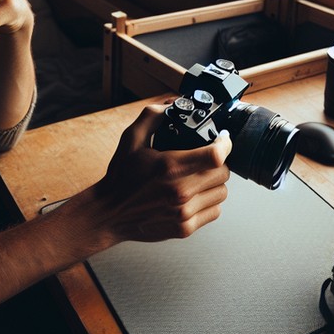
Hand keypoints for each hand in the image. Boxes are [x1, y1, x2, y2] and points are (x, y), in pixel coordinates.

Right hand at [90, 103, 231, 243]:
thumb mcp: (131, 139)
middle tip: (205, 159)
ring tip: (198, 178)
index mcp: (170, 166)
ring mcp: (183, 212)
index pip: (216, 155)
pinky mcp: (185, 228)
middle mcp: (180, 191)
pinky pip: (214, 211)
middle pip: (224, 173)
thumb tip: (172, 104)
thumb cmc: (120, 178)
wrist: (108, 213)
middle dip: (218, 163)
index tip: (221, 140)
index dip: (224, 144)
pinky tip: (195, 196)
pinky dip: (209, 202)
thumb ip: (153, 116)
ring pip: (221, 193)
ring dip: (214, 183)